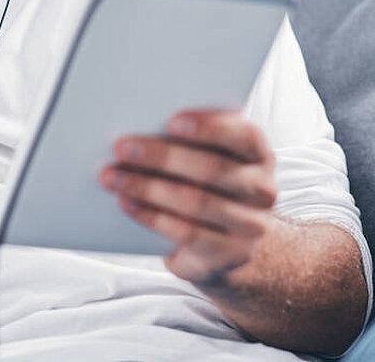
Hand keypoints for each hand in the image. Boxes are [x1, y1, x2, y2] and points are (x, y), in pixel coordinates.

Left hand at [100, 109, 277, 286]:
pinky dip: (151, 216)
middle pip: (213, 169)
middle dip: (163, 156)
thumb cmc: (210, 186)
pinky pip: (186, 233)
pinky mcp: (228, 254)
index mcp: (258, 154)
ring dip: (148, 187)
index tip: (171, 121)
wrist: (229, 245)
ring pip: (196, 202)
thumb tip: (140, 123)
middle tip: (121, 147)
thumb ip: (190, 141)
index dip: (209, 128)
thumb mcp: (211, 159)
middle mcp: (261, 189)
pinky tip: (127, 203)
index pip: (243, 135)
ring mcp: (250, 225)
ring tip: (113, 177)